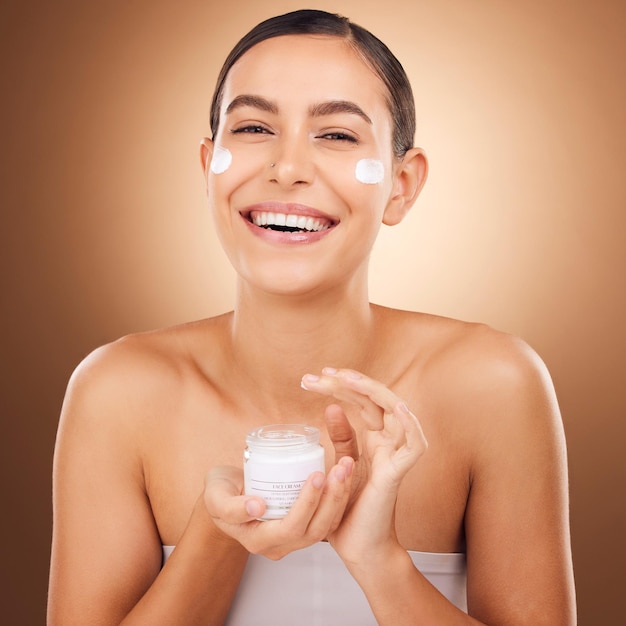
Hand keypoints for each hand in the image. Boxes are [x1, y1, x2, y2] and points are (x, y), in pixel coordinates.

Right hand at [203, 458, 353, 559]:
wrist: (225, 494)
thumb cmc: (219, 493)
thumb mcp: (215, 497)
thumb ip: (230, 506)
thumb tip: (256, 508)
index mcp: (257, 540)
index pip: (290, 527)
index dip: (306, 505)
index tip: (316, 476)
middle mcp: (278, 545)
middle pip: (314, 530)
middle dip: (330, 499)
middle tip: (340, 468)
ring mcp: (292, 539)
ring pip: (324, 526)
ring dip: (339, 498)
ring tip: (346, 468)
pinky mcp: (302, 526)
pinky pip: (325, 519)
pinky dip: (337, 498)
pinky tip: (343, 474)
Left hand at [300, 368, 426, 563]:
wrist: (358, 547)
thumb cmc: (349, 509)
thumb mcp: (340, 465)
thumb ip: (340, 438)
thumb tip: (331, 407)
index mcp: (374, 438)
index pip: (362, 399)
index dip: (341, 384)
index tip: (312, 378)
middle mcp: (388, 441)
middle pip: (376, 399)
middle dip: (348, 382)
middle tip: (320, 374)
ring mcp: (395, 456)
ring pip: (397, 411)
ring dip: (374, 392)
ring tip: (347, 379)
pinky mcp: (398, 475)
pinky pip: (414, 447)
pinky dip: (411, 426)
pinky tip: (397, 408)